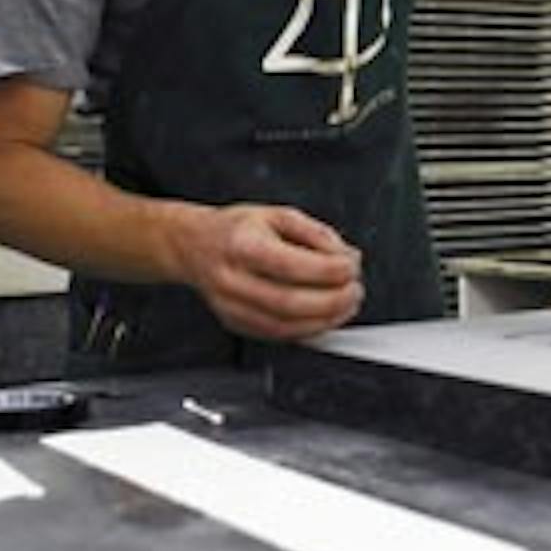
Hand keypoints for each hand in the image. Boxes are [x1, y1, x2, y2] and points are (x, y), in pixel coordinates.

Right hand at [173, 204, 362, 340]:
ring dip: (325, 320)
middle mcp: (233, 279)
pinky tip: (325, 318)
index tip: (351, 267)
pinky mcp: (236, 324)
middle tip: (355, 290)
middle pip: (290, 303)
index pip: (292, 265)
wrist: (195, 246)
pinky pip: (277, 335)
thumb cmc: (236, 229)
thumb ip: (315, 234)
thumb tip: (346, 255)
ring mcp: (231, 307)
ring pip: (285, 326)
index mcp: (243, 245)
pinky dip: (307, 330)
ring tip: (347, 305)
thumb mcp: (277, 214)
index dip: (329, 270)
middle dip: (333, 301)